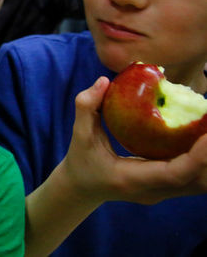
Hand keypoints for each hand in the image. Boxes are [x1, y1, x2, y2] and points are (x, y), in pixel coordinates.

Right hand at [60, 77, 206, 205]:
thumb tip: (103, 81)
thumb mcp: (79, 134)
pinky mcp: (169, 188)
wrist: (83, 188)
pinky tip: (204, 136)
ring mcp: (163, 193)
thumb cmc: (81, 160)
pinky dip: (203, 159)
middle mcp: (153, 191)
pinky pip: (195, 177)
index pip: (174, 174)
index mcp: (132, 180)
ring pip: (201, 183)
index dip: (197, 157)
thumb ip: (86, 107)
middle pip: (198, 182)